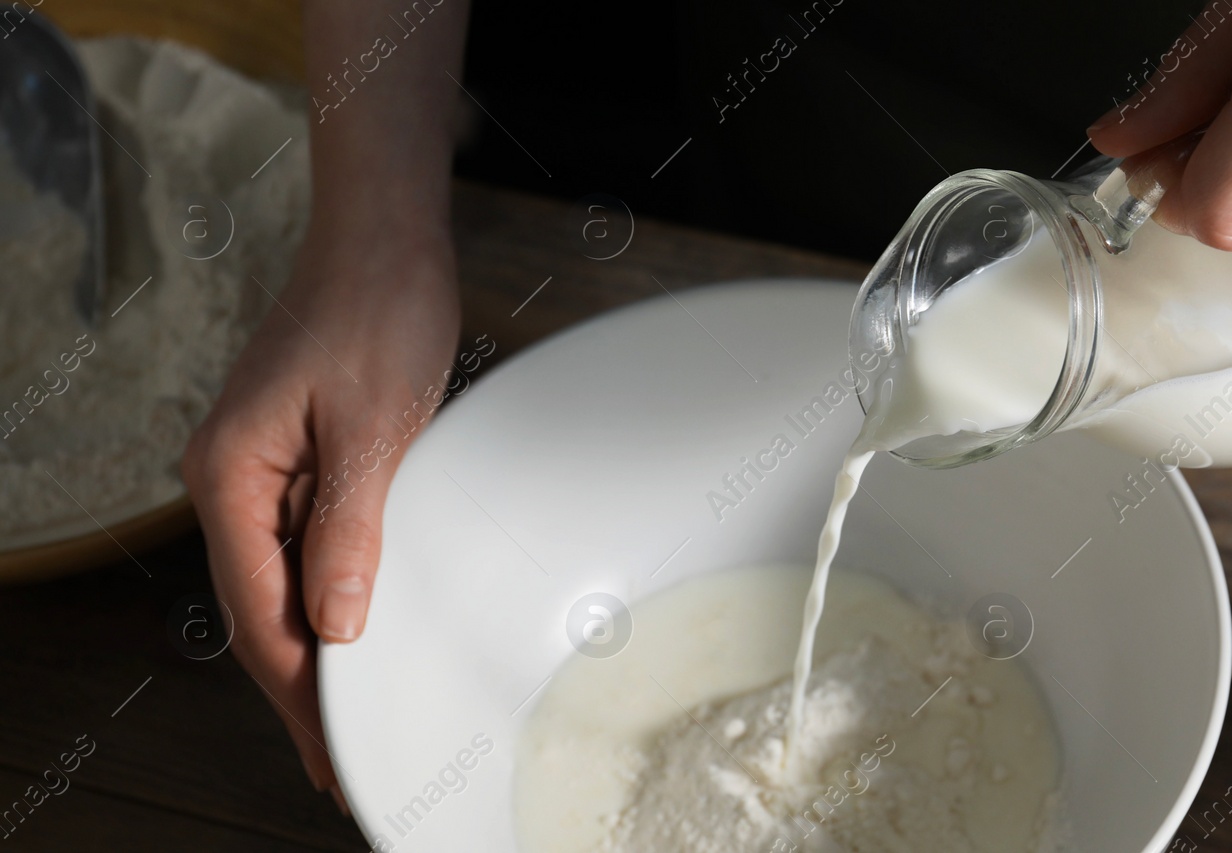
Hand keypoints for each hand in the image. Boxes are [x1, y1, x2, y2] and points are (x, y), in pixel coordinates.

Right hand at [182, 221, 459, 805]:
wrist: (384, 239)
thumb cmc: (379, 311)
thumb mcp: (375, 427)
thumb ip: (349, 529)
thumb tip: (333, 624)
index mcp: (232, 474)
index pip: (257, 609)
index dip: (295, 688)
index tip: (328, 748)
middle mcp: (231, 477)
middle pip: (260, 606)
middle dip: (300, 682)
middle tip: (338, 754)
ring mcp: (261, 467)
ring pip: (282, 579)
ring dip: (316, 641)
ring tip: (353, 707)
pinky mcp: (296, 456)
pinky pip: (306, 542)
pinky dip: (332, 589)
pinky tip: (359, 623)